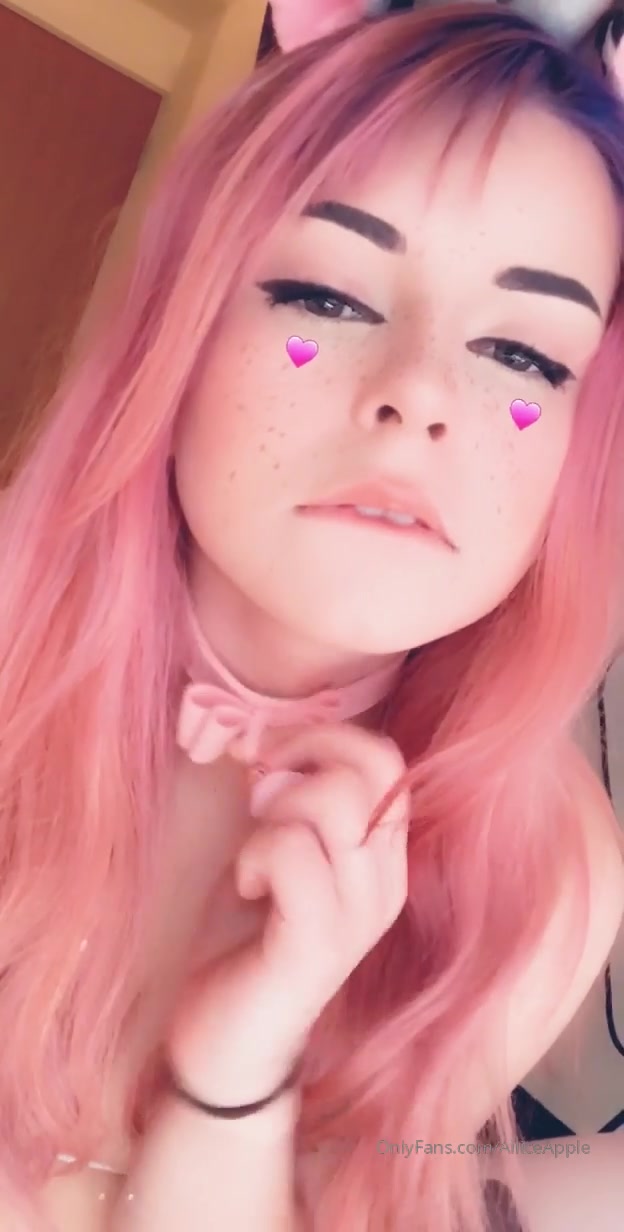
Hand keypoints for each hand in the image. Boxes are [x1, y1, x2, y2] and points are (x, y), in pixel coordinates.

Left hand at [166, 722, 409, 1107]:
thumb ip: (287, 798)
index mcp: (383, 856)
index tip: (274, 754)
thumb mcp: (273, 851)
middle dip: (299, 760)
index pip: (388, 761)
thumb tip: (269, 738)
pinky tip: (247, 886)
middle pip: (368, 770)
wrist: (230, 1043)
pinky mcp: (320, 943)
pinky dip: (256, 854)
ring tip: (256, 853)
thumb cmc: (246, 940)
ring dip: (275, 813)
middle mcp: (386, 882)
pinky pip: (293, 852)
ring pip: (332, 804)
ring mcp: (360, 916)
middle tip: (259, 798)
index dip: (326, 736)